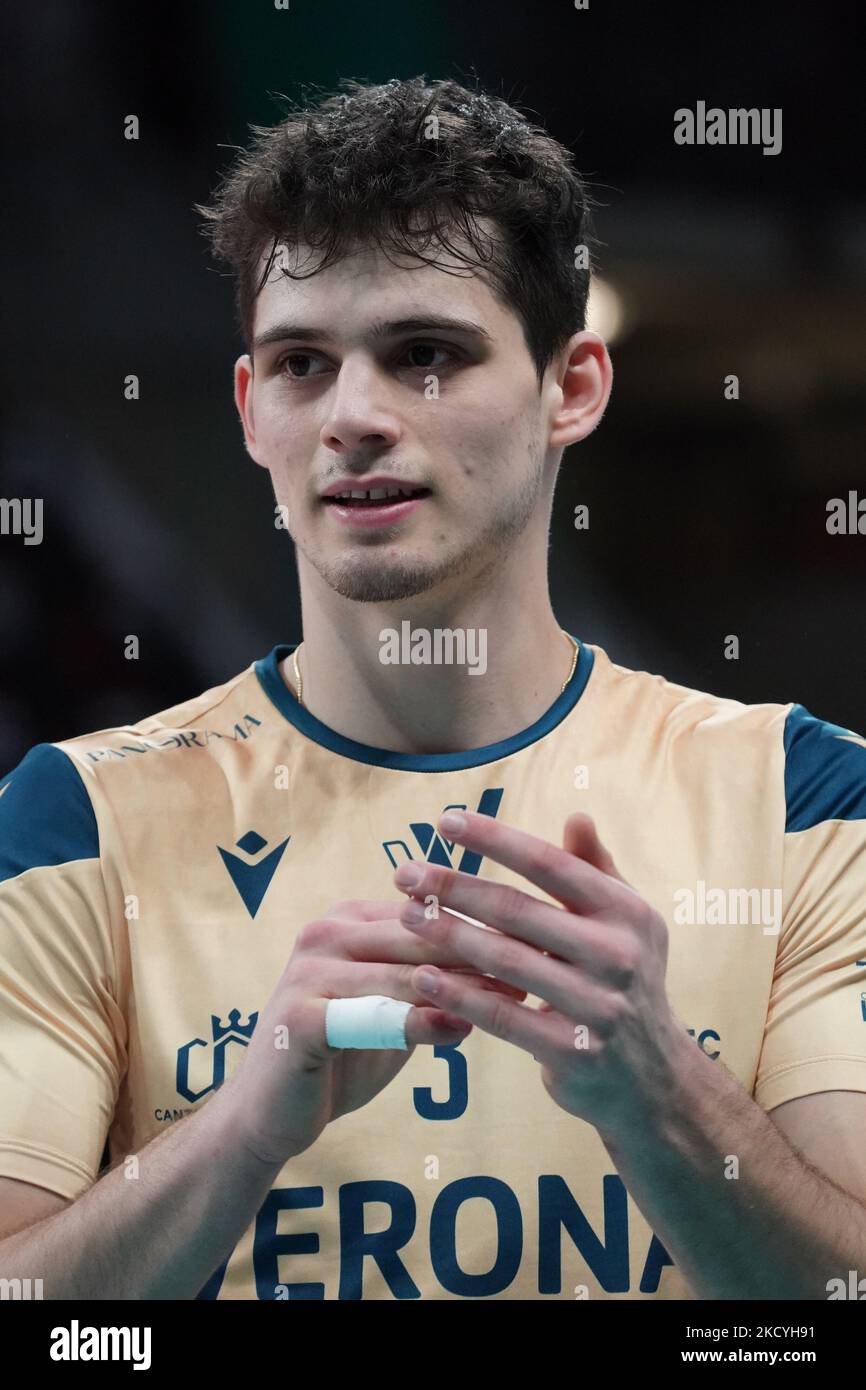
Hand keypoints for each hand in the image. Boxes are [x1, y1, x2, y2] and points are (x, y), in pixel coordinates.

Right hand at [224, 898, 526, 1166]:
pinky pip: (374, 1015)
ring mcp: (308, 970)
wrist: (271, 1115)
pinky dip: (421, 1022)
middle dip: (481, 950)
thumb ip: (439, 990)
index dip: (484, 927)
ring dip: (462, 984)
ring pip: (402, 972)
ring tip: (513, 999)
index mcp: (347, 920)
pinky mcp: (299, 1015)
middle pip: (418, 935)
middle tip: (538, 965)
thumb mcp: (396, 1015)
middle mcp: (324, 933)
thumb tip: (514, 975)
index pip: (427, 914)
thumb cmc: (340, 1060)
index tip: (541, 939)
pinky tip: (462, 1030)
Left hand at [394, 811, 683, 1134]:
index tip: (446, 821)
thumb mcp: (627, 924)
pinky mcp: (573, 1052)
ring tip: (407, 915)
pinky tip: (422, 976)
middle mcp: (616, 955)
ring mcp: (597, 1006)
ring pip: (506, 961)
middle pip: (518, 911)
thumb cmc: (626, 983)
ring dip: (448, 935)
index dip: (496, 839)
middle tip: (404, 873)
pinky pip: (504, 1018)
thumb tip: (577, 816)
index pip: (550, 864)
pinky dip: (460, 995)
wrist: (653, 1081)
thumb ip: (597, 871)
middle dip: (455, 886)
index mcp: (625, 913)